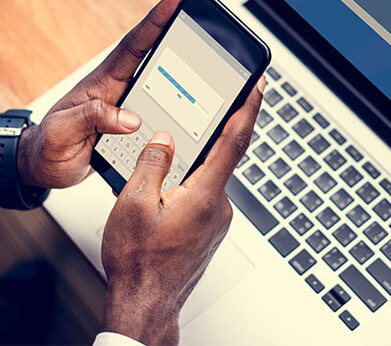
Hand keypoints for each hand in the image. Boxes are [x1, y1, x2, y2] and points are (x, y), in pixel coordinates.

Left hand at [17, 0, 184, 188]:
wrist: (45, 164)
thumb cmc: (49, 146)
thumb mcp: (63, 131)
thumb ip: (92, 118)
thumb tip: (131, 118)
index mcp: (102, 83)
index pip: (133, 46)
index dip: (154, 21)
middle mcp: (117, 88)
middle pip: (152, 54)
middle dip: (175, 31)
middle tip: (199, 16)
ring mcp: (125, 104)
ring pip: (159, 81)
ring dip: (180, 68)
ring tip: (205, 56)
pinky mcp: (129, 121)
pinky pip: (157, 107)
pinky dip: (174, 101)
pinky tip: (190, 103)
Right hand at [101, 77, 264, 344]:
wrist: (146, 305)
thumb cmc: (138, 263)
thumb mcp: (133, 204)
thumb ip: (152, 164)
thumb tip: (165, 139)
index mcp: (204, 195)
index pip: (234, 141)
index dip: (248, 108)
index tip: (258, 86)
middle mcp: (218, 207)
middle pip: (221, 156)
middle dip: (207, 135)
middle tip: (190, 121)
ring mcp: (216, 220)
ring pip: (207, 177)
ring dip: (190, 166)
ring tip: (160, 176)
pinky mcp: (209, 229)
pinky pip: (203, 195)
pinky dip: (188, 185)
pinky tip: (164, 195)